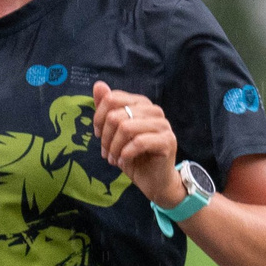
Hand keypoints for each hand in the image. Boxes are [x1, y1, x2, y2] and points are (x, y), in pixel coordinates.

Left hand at [92, 81, 182, 204]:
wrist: (154, 181)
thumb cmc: (134, 156)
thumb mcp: (114, 132)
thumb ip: (107, 108)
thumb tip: (98, 84)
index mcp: (141, 103)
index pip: (112, 98)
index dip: (99, 118)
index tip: (98, 135)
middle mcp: (154, 110)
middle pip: (116, 115)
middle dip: (106, 137)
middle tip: (106, 152)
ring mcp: (163, 125)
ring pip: (125, 128)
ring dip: (114, 147)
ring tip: (114, 159)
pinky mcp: (167, 141)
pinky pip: (138, 142)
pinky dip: (125, 154)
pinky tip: (124, 162)